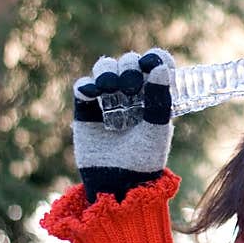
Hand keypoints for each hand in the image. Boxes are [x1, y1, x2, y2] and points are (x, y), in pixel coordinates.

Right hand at [72, 48, 174, 202]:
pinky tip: (93, 93)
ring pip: (104, 68)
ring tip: (110, 85)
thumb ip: (160, 100)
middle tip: (131, 85)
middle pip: (128, 62)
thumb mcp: (157, 129)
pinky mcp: (85, 111)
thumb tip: (161, 68)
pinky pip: (82, 87)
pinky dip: (87, 85)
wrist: (119, 185)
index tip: (153, 62)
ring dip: (107, 70)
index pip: (155, 64)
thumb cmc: (145, 159)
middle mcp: (131, 93)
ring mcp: (107, 100)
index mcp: (154, 95)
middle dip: (129, 66)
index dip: (154, 57)